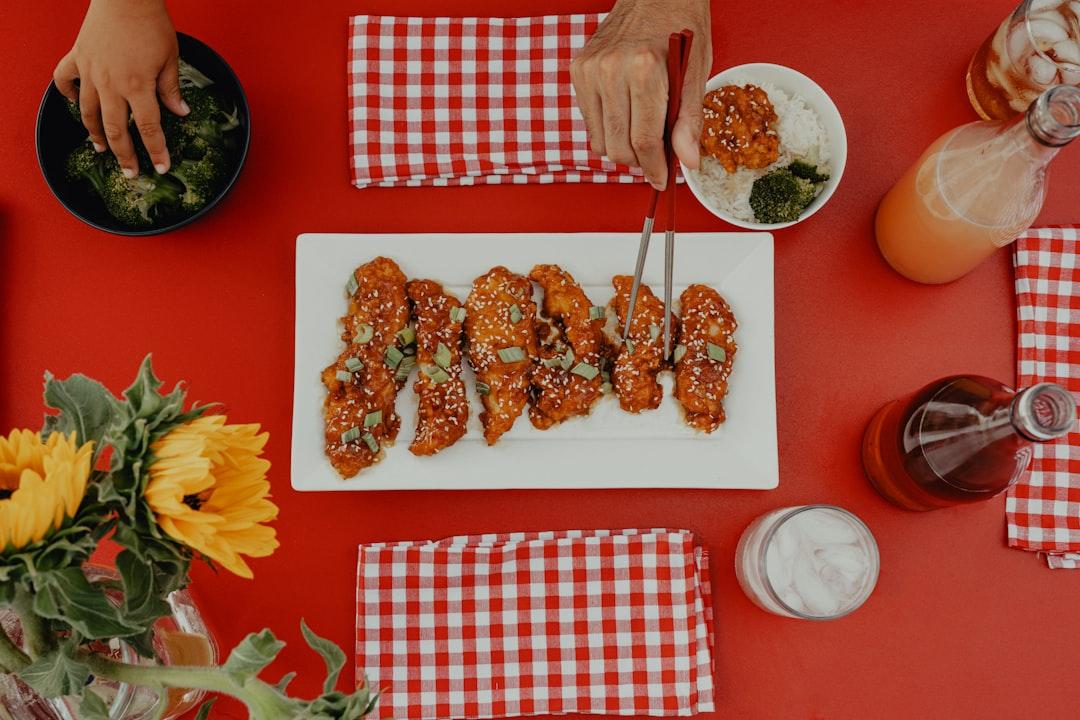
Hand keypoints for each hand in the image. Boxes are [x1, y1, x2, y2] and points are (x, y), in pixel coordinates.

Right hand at [53, 0, 185, 176]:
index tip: (162, 168)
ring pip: (89, 112)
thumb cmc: (151, 23)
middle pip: (117, 130)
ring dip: (95, 133)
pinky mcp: (78, 57)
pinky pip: (65, 79)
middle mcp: (112, 84)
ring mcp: (91, 72)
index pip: (150, 129)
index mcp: (138, 86)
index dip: (157, 152)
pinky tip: (72, 103)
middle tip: (131, 173)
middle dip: (125, 155)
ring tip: (102, 149)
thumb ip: (171, 89)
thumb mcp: (171, 58)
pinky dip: (66, 93)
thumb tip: (181, 113)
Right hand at [570, 0, 711, 188]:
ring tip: (642, 135)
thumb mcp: (696, 72)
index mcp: (643, 69)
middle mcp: (610, 70)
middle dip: (640, 161)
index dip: (655, 168)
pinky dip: (608, 129)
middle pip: (619, 146)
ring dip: (622, 148)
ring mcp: (589, 71)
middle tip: (657, 157)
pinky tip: (626, 117)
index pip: (644, 140)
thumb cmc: (680, 26)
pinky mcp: (578, 71)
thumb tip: (687, 161)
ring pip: (600, 140)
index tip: (662, 179)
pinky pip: (590, 121)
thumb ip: (689, 120)